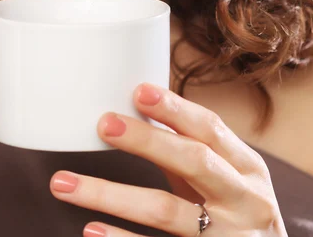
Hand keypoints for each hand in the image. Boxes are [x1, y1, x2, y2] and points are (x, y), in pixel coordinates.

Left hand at [50, 83, 286, 235]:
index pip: (211, 129)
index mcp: (247, 169)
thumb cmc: (238, 214)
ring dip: (111, 194)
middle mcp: (245, 200)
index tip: (139, 91)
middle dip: (148, 141)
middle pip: (194, 162)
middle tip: (104, 124)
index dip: (175, 109)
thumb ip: (190, 154)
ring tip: (65, 183)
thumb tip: (139, 116)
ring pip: (166, 211)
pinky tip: (91, 229)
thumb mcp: (226, 181)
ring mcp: (228, 236)